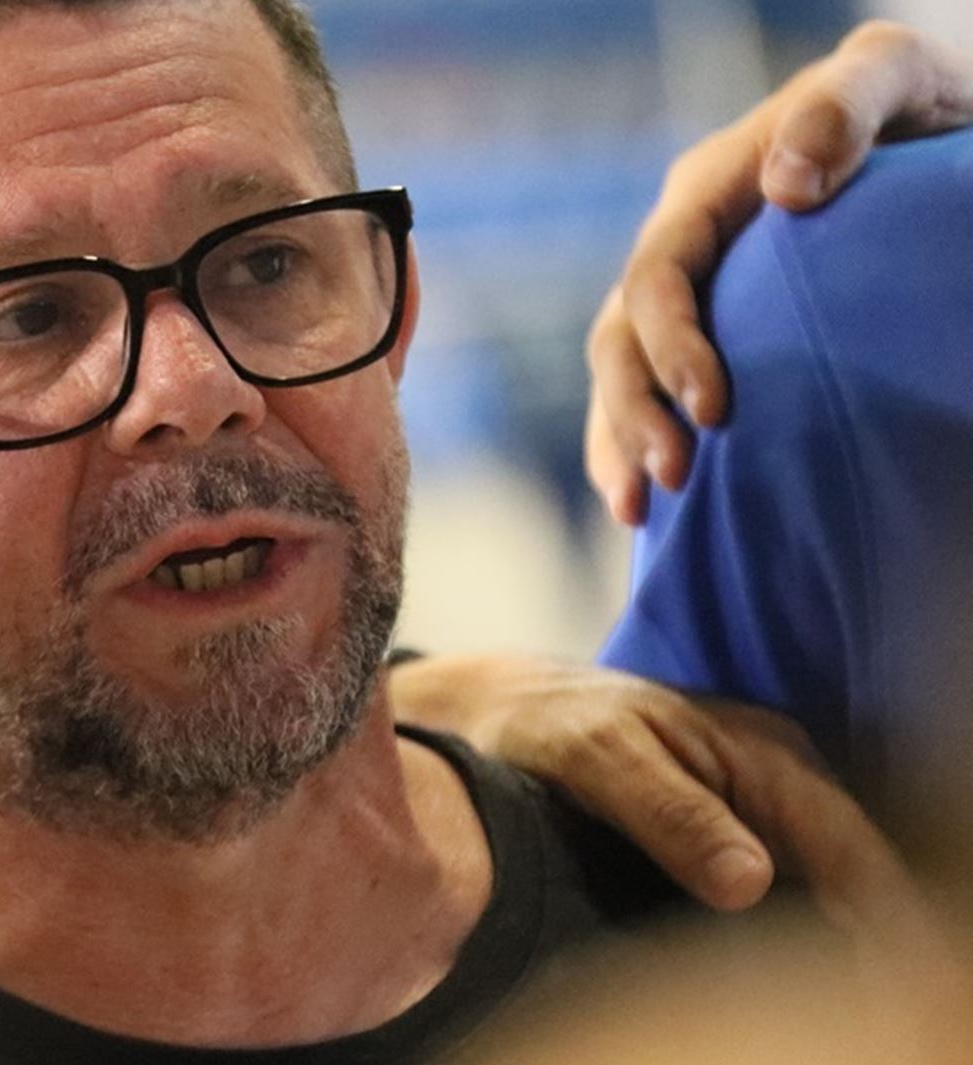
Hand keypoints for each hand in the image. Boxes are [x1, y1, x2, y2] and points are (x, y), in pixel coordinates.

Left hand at [389, 654, 937, 941]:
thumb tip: (751, 883)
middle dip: (852, 931)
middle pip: (846, 869)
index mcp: (763, 752)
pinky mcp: (724, 832)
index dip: (875, 913)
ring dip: (818, 933)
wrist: (495, 710)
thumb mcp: (598, 758)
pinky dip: (780, 926)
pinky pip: (777, 885)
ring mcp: (753, 806)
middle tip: (834, 994)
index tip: (869, 973)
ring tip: (797, 987)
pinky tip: (762, 966)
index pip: (849, 845)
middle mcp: (774, 778)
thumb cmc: (546, 722)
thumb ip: (669, 813)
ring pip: (816, 881)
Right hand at [587, 22, 972, 524]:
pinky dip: (631, 450)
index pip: (656, 277)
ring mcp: (687, 298)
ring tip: (642, 510)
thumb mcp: (889, 78)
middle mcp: (679, 249)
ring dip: (619, 444)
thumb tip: (784, 188)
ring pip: (616, 375)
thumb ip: (841, 108)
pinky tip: (646, 509)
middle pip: (617, 338)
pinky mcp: (704, 338)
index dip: (671, 348)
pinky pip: (644, 396)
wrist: (924, 144)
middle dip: (634, 414)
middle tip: (676, 477)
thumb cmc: (913, 109)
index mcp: (704, 193)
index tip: (715, 410)